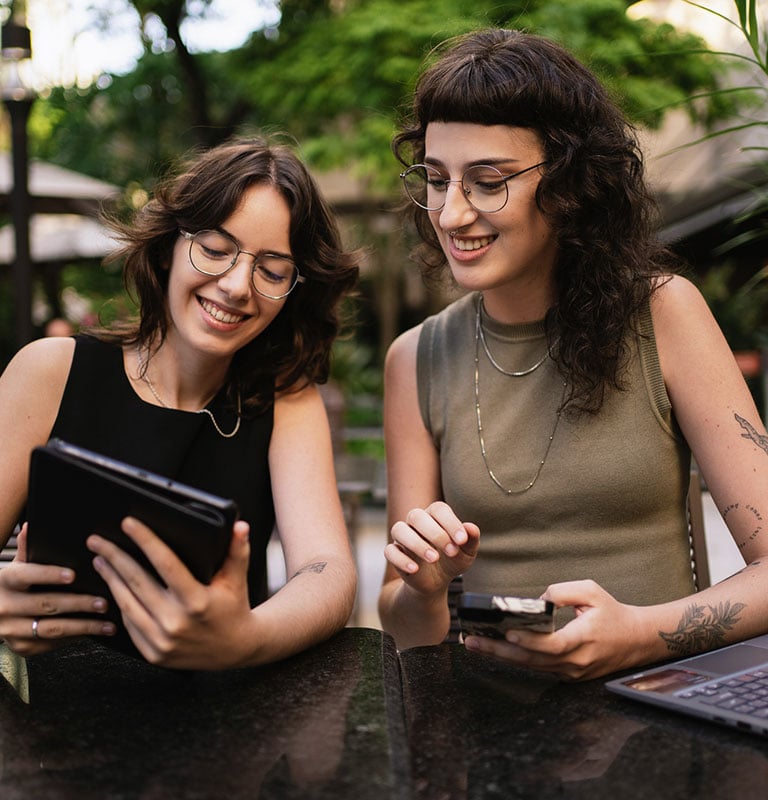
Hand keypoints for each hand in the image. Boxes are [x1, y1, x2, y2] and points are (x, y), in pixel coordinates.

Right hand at [0, 524, 115, 655]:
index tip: (73, 575)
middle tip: (103, 602)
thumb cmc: (9, 587)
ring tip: (106, 623)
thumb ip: (27, 549)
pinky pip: (51, 644)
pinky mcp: (22, 647)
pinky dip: (74, 638)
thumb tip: (32, 526)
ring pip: (52, 629)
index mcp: (6, 581)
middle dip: (78, 604)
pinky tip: (93, 633)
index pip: (28, 575)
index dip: (50, 575)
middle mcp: (6, 607)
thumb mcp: (15, 566)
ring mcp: (13, 630)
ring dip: (83, 626)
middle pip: (46, 605)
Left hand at [87, 517, 254, 668]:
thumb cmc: (234, 608)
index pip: (165, 563)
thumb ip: (237, 550)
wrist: (235, 650)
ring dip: (110, 579)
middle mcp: (176, 622)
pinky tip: (113, 587)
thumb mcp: (237, 579)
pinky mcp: (153, 654)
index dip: (146, 540)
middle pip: (137, 581)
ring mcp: (162, 641)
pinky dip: (120, 603)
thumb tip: (240, 526)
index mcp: (197, 601)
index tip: (129, 523)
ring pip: (127, 603)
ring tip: (100, 559)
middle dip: (114, 557)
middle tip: (97, 540)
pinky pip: (130, 624)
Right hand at [385, 501, 479, 596]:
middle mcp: (416, 522)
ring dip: (416, 544)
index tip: (462, 541)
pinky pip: (389, 551)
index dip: (450, 523)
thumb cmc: (452, 559)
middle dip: (435, 533)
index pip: (438, 509)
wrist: (438, 581)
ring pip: (399, 530)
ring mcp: (403, 537)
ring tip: (434, 558)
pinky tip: (415, 569)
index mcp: (435, 515)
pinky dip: (401, 559)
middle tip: (451, 551)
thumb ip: (471, 539)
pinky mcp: (394, 553)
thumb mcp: (466, 552)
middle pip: (416, 516)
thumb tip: (471, 528)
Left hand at [463, 580, 642, 680]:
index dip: (529, 641)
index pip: (551, 645)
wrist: (636, 640)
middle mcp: (576, 662)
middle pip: (532, 660)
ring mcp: (572, 672)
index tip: (508, 633)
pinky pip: (538, 668)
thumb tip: (536, 601)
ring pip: (531, 667)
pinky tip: (497, 649)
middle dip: (499, 651)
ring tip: (476, 644)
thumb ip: (562, 591)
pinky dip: (516, 659)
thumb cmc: (614, 614)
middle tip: (473, 641)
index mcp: (583, 640)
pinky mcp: (568, 675)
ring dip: (502, 656)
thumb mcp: (591, 591)